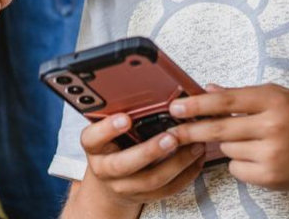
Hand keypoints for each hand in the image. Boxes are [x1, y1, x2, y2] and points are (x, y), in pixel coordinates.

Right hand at [77, 112, 206, 205]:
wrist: (110, 180)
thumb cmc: (114, 144)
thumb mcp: (110, 128)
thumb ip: (121, 113)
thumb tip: (149, 90)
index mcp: (94, 147)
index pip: (92, 138)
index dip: (107, 129)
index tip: (125, 118)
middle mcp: (104, 169)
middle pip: (123, 165)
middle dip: (150, 151)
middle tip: (171, 137)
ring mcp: (123, 187)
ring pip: (150, 180)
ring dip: (176, 163)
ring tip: (193, 146)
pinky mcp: (142, 197)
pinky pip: (166, 190)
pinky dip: (185, 175)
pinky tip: (196, 160)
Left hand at [167, 84, 288, 192]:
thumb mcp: (278, 97)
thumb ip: (242, 94)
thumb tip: (208, 89)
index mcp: (274, 101)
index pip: (227, 100)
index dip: (198, 104)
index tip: (177, 106)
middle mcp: (273, 126)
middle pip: (220, 129)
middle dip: (192, 130)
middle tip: (173, 130)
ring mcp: (272, 154)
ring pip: (227, 149)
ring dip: (227, 144)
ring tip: (250, 139)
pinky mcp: (270, 177)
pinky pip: (236, 168)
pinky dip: (239, 162)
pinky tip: (257, 156)